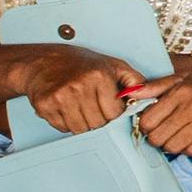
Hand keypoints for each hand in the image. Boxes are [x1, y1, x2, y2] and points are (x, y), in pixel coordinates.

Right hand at [8, 43, 145, 132]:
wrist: (43, 61)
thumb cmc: (81, 64)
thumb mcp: (113, 65)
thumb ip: (134, 81)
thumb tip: (148, 96)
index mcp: (99, 76)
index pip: (114, 114)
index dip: (113, 113)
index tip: (108, 105)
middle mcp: (80, 86)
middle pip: (97, 124)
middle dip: (98, 119)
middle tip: (92, 106)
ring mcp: (60, 96)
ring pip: (80, 129)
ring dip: (82, 123)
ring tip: (79, 106)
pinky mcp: (45, 106)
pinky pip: (63, 128)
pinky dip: (66, 123)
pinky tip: (65, 108)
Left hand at [129, 57, 191, 157]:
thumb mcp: (185, 77)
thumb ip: (156, 87)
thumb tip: (129, 94)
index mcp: (182, 91)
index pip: (149, 120)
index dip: (146, 125)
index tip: (151, 124)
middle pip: (159, 137)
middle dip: (157, 138)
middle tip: (163, 132)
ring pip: (174, 147)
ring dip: (172, 144)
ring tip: (178, 134)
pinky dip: (188, 148)